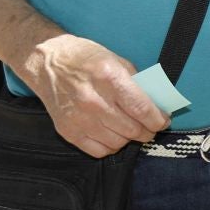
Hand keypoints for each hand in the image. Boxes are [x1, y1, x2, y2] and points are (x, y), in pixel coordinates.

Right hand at [20, 34, 169, 156]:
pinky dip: (110, 146)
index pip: (142, 109)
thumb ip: (136, 84)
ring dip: (129, 139)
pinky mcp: (68, 131)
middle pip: (132, 129)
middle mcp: (94, 101)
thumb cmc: (84, 58)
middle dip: (147, 131)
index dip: (158, 120)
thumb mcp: (116, 60)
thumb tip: (156, 104)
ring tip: (130, 129)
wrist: (46, 62)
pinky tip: (112, 135)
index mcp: (109, 78)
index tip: (163, 122)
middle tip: (149, 127)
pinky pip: (98, 151)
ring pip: (118, 143)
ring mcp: (79, 118)